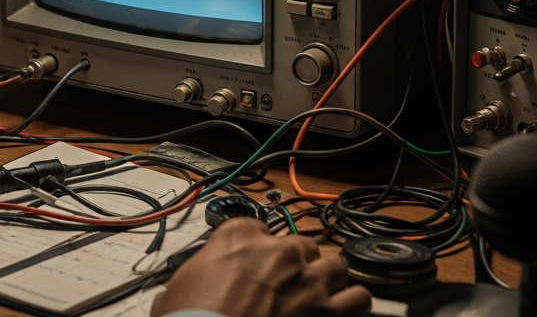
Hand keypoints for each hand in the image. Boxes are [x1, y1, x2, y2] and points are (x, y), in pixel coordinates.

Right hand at [153, 218, 369, 316]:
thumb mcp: (176, 289)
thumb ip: (194, 275)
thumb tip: (187, 288)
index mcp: (238, 237)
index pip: (258, 227)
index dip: (258, 249)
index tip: (256, 264)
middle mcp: (278, 251)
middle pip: (302, 245)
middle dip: (297, 265)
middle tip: (286, 287)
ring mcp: (307, 280)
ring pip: (336, 267)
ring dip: (329, 281)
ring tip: (321, 296)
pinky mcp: (328, 312)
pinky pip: (359, 298)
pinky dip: (354, 304)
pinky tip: (343, 312)